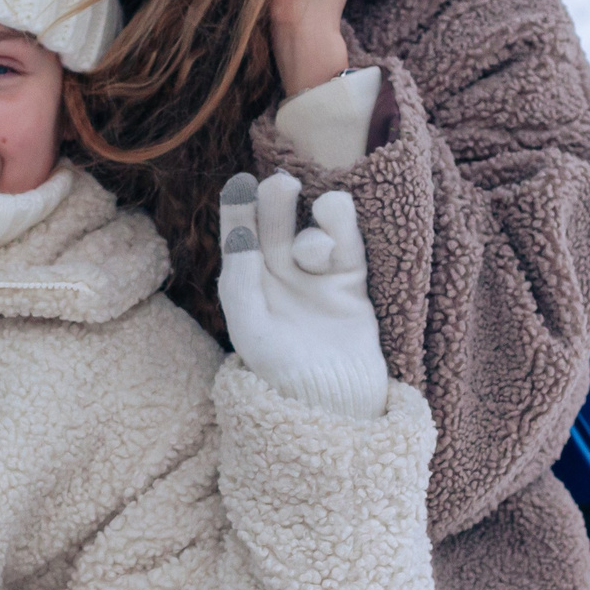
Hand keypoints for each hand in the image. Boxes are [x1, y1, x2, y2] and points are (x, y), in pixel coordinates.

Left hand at [216, 172, 388, 420]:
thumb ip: (240, 282)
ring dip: (312, 220)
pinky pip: (347, 242)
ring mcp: (316, 276)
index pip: (240, 237)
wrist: (337, 406)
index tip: (240, 183)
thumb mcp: (251, 331)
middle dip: (276, 202)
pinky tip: (336, 212)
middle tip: (281, 183)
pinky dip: (341, 225)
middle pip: (276, 224)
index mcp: (247, 285)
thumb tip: (238, 233)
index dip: (239, 208)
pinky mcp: (351, 280)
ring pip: (312, 230)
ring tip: (315, 237)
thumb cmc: (283, 374)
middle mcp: (279, 275)